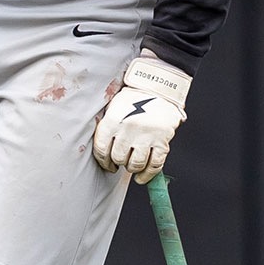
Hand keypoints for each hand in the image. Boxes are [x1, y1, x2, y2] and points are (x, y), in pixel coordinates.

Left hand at [92, 50, 190, 183]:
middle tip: (121, 161)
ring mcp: (146, 136)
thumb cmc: (133, 98)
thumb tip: (101, 151)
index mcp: (113, 120)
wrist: (159, 87)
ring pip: (135, 164)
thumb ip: (107, 127)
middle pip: (118, 158)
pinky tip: (141, 177)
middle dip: (118, 162)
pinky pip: (154, 165)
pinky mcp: (162, 141)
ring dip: (132, 168)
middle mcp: (128, 129)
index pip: (102, 149)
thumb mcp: (114, 107)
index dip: (103, 161)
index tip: (107, 165)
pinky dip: (147, 175)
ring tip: (131, 164)